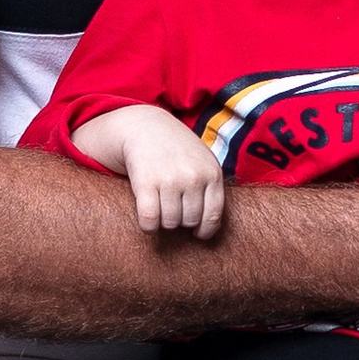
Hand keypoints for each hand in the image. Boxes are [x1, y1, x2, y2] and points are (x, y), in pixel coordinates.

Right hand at [94, 107, 225, 239]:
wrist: (145, 126)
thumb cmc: (177, 150)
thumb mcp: (203, 161)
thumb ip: (211, 189)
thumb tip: (210, 228)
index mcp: (212, 173)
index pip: (212, 217)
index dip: (204, 230)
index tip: (197, 232)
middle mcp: (193, 177)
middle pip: (189, 222)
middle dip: (180, 220)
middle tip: (173, 207)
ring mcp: (170, 180)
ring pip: (169, 223)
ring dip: (163, 222)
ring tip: (161, 206)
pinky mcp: (146, 183)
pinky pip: (149, 221)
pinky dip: (148, 226)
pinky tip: (148, 219)